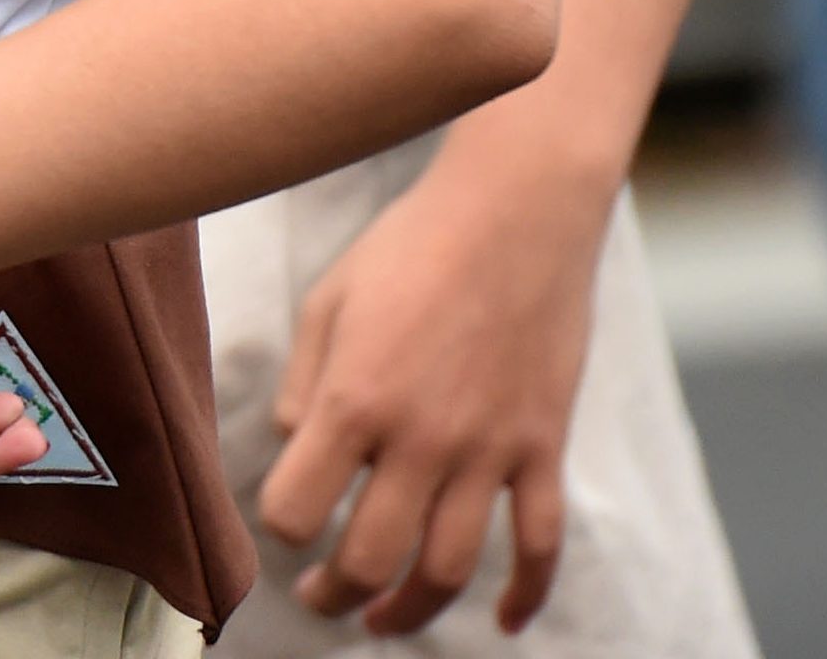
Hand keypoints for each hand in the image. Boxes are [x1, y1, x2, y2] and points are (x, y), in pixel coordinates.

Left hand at [261, 136, 613, 631]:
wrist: (517, 208)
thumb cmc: (412, 243)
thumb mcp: (329, 298)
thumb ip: (301, 381)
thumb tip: (289, 446)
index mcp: (354, 398)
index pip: (296, 510)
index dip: (284, 525)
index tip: (289, 517)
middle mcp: (420, 436)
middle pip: (371, 560)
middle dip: (337, 592)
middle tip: (325, 595)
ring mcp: (488, 448)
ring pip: (448, 570)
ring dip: (411, 610)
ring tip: (385, 618)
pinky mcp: (542, 446)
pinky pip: (539, 545)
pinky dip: (526, 595)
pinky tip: (504, 624)